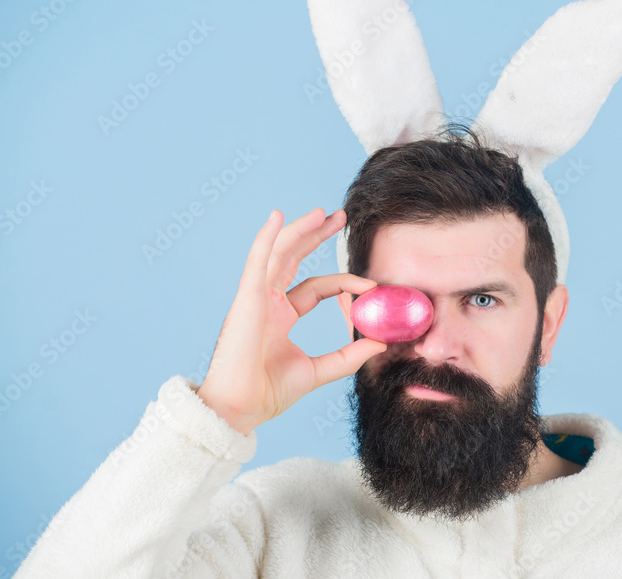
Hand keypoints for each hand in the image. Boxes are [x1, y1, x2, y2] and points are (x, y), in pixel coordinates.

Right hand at [196, 207, 385, 434]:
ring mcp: (255, 298)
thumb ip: (348, 356)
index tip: (371, 284)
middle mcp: (267, 302)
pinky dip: (267, 238)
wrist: (240, 409)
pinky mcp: (246, 299)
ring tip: (321, 213)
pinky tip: (278, 217)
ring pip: (279, 253)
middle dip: (316, 236)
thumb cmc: (268, 394)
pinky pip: (258, 262)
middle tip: (339, 217)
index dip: (343, 283)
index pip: (316, 287)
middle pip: (295, 258)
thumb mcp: (317, 371)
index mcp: (281, 317)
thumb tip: (381, 344)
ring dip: (299, 231)